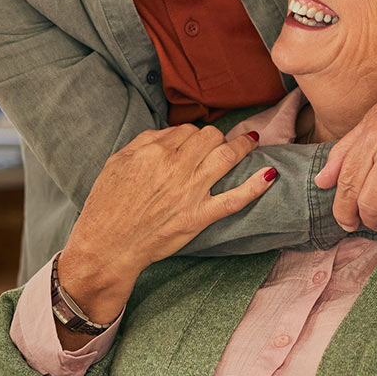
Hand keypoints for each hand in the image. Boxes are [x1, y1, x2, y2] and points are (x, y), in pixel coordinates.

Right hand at [60, 125, 274, 320]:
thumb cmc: (106, 205)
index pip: (186, 130)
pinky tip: (270, 174)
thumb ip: (144, 142)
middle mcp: (176, 166)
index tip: (194, 142)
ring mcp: (191, 191)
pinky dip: (255, 186)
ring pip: (226, 156)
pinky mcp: (199, 216)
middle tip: (219, 143)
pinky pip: (235, 198)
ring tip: (252, 142)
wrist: (107, 245)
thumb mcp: (117, 162)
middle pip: (210, 137)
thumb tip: (170, 132)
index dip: (192, 135)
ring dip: (243, 146)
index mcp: (154, 151)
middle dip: (217, 136)